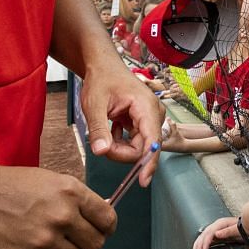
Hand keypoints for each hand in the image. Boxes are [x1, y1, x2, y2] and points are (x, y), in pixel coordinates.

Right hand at [0, 152, 115, 248]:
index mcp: (70, 192)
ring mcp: (44, 241)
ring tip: (43, 241)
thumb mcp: (48, 181)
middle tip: (68, 238)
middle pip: (95, 244)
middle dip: (84, 242)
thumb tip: (100, 220)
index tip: (99, 230)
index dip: (105, 227)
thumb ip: (75, 200)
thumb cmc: (7, 187)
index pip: (108, 219)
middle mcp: (62, 216)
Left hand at [78, 64, 164, 181]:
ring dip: (119, 147)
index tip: (142, 181)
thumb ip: (98, 128)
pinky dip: (120, 141)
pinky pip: (135, 142)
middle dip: (120, 152)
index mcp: (146, 107)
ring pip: (138, 147)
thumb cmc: (102, 80)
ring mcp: (150, 118)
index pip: (152, 141)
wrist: (104, 67)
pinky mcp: (144, 122)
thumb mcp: (94, 104)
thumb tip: (101, 151)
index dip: (148, 163)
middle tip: (100, 142)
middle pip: (142, 148)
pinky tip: (112, 128)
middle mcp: (154, 114)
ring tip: (105, 131)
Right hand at [190, 214, 241, 248]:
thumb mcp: (237, 230)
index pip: (209, 234)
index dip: (205, 244)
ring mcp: (214, 230)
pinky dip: (199, 246)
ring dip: (197, 247)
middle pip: (203, 236)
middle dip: (198, 247)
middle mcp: (215, 226)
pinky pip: (204, 240)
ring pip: (202, 238)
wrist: (247, 227)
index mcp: (220, 223)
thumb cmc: (244, 228)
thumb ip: (227, 231)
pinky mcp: (215, 235)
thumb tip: (215, 234)